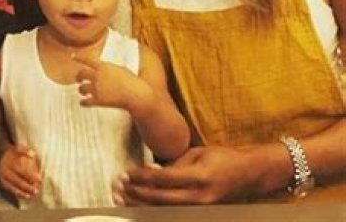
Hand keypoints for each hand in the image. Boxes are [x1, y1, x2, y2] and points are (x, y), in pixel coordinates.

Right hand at [0, 144, 41, 199]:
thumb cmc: (10, 153)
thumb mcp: (16, 149)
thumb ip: (24, 151)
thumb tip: (33, 154)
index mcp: (8, 163)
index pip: (22, 171)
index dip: (31, 176)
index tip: (40, 179)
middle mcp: (4, 172)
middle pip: (18, 181)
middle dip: (28, 187)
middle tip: (37, 190)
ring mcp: (2, 178)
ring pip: (14, 187)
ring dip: (24, 192)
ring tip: (33, 194)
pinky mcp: (2, 183)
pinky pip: (11, 190)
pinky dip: (19, 194)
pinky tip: (27, 196)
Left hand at [74, 54, 148, 111]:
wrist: (135, 94)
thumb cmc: (130, 80)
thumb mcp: (119, 68)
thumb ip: (107, 68)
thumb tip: (100, 68)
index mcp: (103, 66)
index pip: (86, 60)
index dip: (78, 58)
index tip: (72, 57)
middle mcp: (97, 76)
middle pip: (80, 74)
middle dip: (78, 77)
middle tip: (79, 79)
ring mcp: (97, 89)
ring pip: (81, 88)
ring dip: (81, 89)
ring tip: (83, 91)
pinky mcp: (98, 101)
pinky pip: (84, 102)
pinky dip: (83, 102)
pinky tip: (83, 102)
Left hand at [114, 146, 259, 204]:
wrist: (250, 175)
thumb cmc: (223, 158)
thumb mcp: (198, 153)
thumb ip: (175, 164)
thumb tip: (150, 171)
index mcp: (200, 177)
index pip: (164, 179)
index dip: (142, 177)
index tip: (126, 173)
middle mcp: (201, 198)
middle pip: (161, 200)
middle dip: (136, 194)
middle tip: (117, 186)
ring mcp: (202, 210)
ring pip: (165, 213)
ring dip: (141, 206)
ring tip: (121, 199)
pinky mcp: (202, 215)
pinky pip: (173, 216)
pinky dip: (154, 213)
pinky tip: (139, 209)